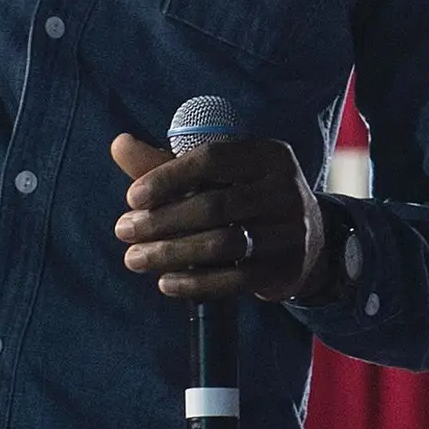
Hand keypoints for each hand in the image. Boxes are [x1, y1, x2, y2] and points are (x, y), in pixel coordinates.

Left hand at [111, 129, 325, 303]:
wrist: (309, 241)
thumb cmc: (246, 197)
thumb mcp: (218, 175)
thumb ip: (167, 162)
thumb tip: (119, 144)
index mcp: (267, 155)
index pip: (213, 159)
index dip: (168, 177)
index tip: (132, 198)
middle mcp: (284, 190)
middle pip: (214, 205)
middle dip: (161, 220)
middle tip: (123, 231)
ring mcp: (289, 232)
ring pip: (222, 244)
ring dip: (171, 253)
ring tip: (135, 258)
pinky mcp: (285, 269)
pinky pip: (234, 280)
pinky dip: (195, 284)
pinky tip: (166, 283)